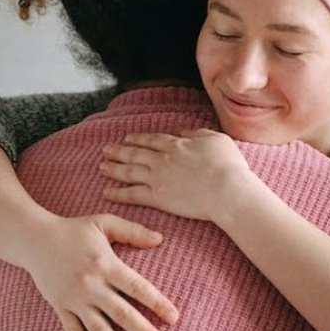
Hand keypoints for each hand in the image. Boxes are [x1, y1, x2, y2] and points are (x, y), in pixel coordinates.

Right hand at [20, 214, 179, 330]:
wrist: (33, 239)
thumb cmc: (73, 230)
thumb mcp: (104, 222)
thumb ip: (133, 231)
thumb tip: (160, 239)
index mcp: (106, 264)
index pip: (137, 288)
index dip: (157, 304)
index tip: (174, 318)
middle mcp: (91, 285)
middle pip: (122, 314)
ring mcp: (75, 299)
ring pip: (99, 329)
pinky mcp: (61, 307)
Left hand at [100, 129, 253, 223]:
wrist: (227, 190)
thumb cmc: (228, 165)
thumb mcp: (217, 139)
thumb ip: (198, 133)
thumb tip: (184, 132)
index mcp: (177, 144)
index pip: (152, 140)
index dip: (138, 139)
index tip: (128, 138)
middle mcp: (162, 159)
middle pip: (135, 153)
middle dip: (119, 151)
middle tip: (106, 150)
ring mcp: (157, 178)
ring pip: (129, 171)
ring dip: (113, 169)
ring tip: (101, 167)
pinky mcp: (157, 198)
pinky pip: (132, 194)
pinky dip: (118, 193)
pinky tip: (107, 191)